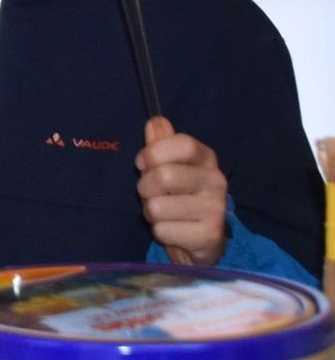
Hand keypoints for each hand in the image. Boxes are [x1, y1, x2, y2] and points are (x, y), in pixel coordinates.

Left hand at [137, 116, 228, 266]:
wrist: (200, 238)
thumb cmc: (177, 193)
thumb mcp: (167, 165)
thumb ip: (160, 143)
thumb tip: (156, 122)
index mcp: (206, 159)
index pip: (183, 143)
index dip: (153, 153)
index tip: (143, 163)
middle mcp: (217, 181)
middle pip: (164, 175)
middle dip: (145, 187)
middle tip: (153, 193)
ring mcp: (216, 210)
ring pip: (157, 206)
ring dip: (151, 212)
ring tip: (165, 213)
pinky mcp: (209, 236)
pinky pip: (162, 230)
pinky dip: (159, 231)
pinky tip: (173, 229)